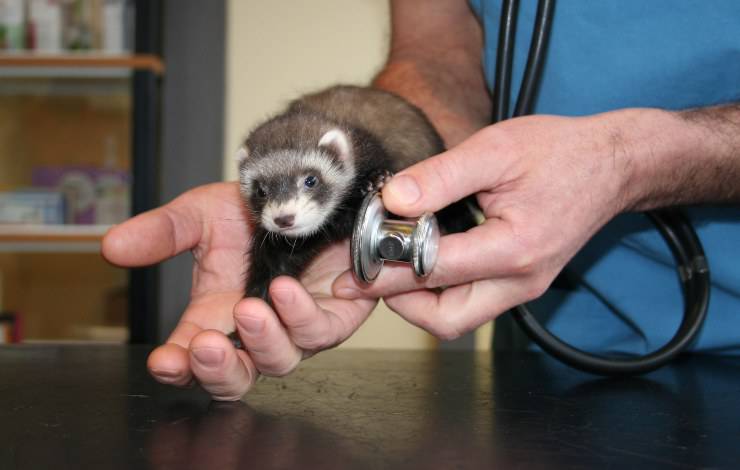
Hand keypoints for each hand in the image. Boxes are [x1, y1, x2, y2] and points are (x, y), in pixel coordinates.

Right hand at [103, 182, 376, 399]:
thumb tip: (112, 247)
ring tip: (253, 308)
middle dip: (219, 370)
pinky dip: (307, 313)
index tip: (165, 361)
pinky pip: (324, 329)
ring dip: (264, 340)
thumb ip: (162, 234)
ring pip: (281, 361)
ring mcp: (296, 329)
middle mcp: (256, 330)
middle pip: (236, 378)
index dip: (177, 367)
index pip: (190, 357)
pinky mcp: (335, 315)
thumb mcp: (201, 215)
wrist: (310, 191)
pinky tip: (291, 290)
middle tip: (206, 348)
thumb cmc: (256, 211)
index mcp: (216, 315)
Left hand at [333, 111, 641, 338]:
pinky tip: (419, 262)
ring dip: (418, 302)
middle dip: (399, 302)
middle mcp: (521, 281)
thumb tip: (392, 200)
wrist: (611, 165)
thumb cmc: (559, 152)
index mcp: (515, 248)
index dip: (386, 266)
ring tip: (388, 268)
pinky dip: (439, 292)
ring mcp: (524, 288)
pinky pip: (472, 304)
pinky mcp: (521, 284)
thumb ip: (440, 176)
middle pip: (446, 320)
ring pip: (457, 319)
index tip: (354, 259)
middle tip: (367, 275)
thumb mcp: (495, 149)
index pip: (433, 270)